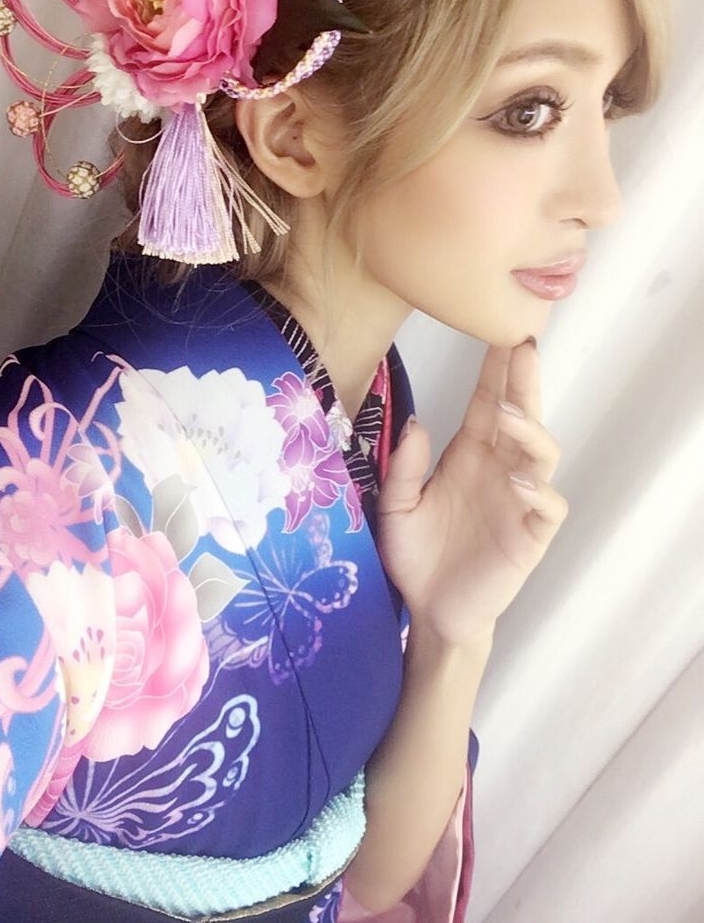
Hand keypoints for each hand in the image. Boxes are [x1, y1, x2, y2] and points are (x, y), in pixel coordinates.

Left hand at [377, 340, 568, 647]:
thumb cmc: (416, 554)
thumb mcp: (395, 507)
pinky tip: (521, 480)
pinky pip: (548, 506)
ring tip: (510, 414)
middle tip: (523, 346)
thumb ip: (405, 467)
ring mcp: (519, 500)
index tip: (501, 333)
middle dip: (524, 381)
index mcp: (469, 455)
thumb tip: (417, 422)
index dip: (496, 370)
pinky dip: (540, 490)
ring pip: (541, 454)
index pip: (487, 402)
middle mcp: (499, 469)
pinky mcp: (530, 535)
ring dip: (531, 430)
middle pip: (520, 416)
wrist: (429, 611)